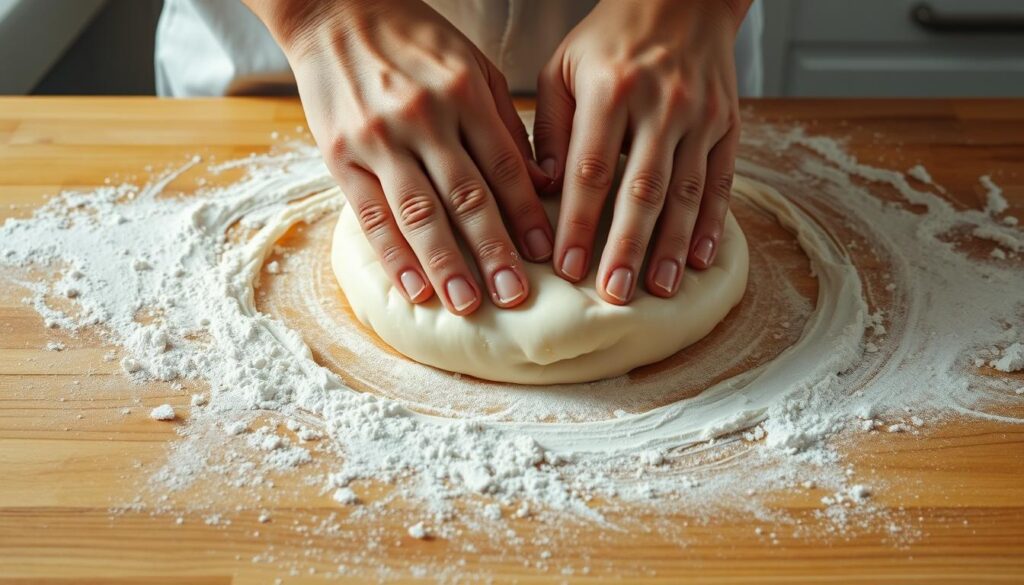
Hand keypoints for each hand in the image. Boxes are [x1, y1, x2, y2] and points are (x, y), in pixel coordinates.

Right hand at [246, 0, 553, 314]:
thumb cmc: (414, 40)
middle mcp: (424, 118)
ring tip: (468, 304)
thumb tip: (542, 183)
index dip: (526, 215)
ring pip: (420, 213)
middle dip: (494, 252)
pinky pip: (372, 215)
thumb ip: (504, 123)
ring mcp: (379, 138)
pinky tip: (414, 288)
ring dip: (446, 264)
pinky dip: (394, 256)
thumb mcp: (472, 64)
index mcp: (465, 93)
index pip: (504, 167)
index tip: (544, 255)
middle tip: (515, 296)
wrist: (335, 11)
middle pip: (467, 197)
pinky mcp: (340, 155)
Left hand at [534, 0, 749, 304]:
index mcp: (609, 90)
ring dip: (671, 245)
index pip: (590, 171)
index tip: (567, 267)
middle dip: (626, 247)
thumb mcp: (563, 67)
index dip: (579, 223)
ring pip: (685, 191)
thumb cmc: (610, 39)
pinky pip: (721, 180)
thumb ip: (551, 128)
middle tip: (614, 294)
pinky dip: (712, 222)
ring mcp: (699, 115)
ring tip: (659, 289)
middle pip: (641, 190)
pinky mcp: (728, 123)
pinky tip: (700, 258)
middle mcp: (658, 105)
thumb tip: (542, 190)